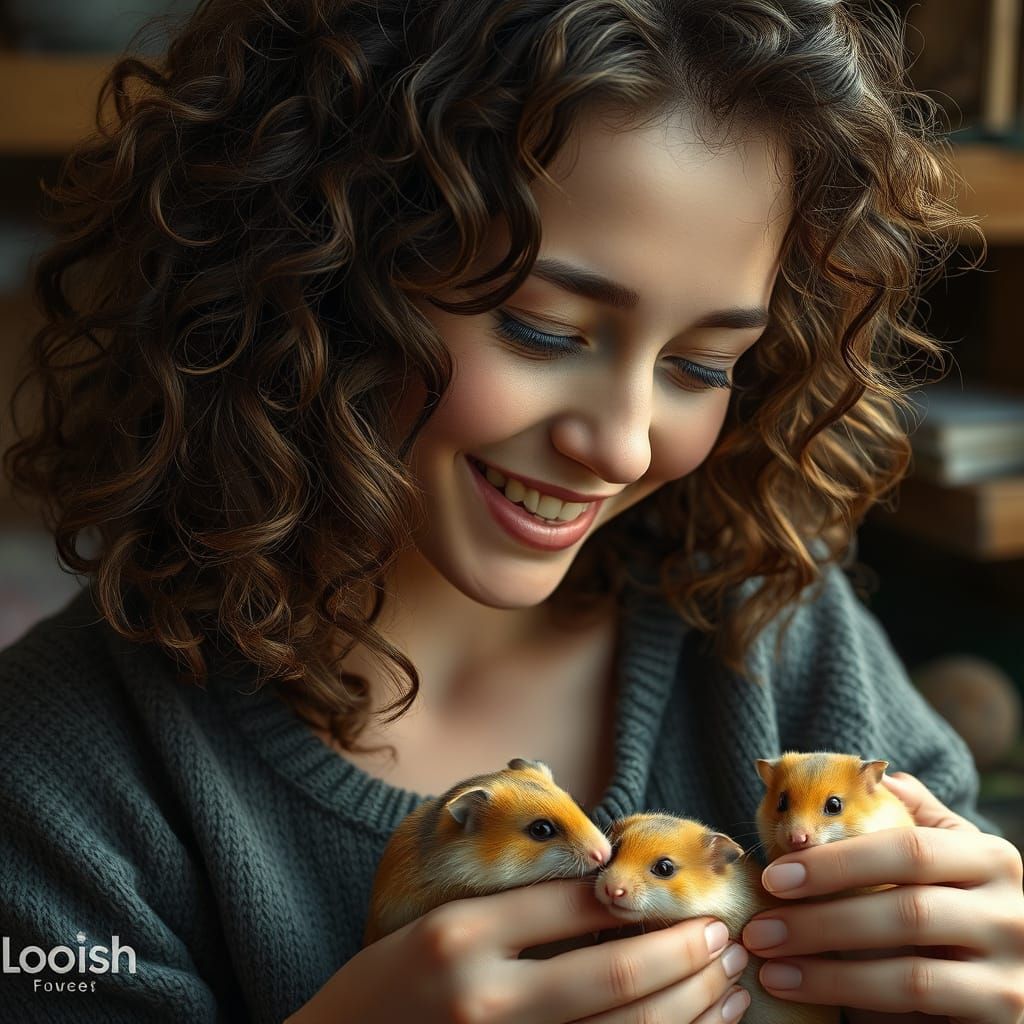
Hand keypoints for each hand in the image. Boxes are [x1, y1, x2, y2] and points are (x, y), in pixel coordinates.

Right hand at [287, 879, 751, 1022]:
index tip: (679, 892)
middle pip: (610, 976)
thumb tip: (607, 885)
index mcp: (458, 934)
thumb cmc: (383, 987)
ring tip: (727, 983)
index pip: (569, 904)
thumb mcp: (435, 926)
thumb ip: (512, 910)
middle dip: (681, 955)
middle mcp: (483, 996)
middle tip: (723, 935)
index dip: (635, 898)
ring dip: (687, 1008)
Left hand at [739, 771, 1023, 1021]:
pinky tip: (797, 987)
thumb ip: (914, 818)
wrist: (994, 991)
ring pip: (908, 974)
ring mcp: (1013, 974)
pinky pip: (916, 1012)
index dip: (835, 862)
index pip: (906, 850)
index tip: (772, 875)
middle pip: (904, 911)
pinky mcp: (1003, 1019)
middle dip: (818, 919)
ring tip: (767, 962)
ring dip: (824, 970)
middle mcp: (1012, 913)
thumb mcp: (943, 862)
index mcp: (990, 858)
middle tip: (757, 928)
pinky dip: (848, 998)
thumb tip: (874, 774)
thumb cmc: (951, 918)